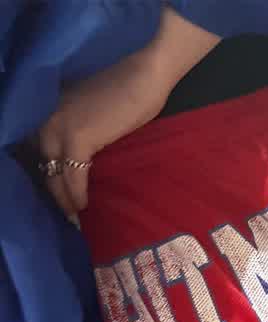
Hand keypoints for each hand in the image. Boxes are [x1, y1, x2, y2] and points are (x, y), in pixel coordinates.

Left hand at [38, 50, 170, 217]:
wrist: (143, 78)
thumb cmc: (128, 92)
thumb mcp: (95, 113)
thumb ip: (84, 129)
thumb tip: (87, 158)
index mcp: (51, 110)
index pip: (43, 151)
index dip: (52, 175)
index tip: (62, 197)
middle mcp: (47, 118)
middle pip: (45, 165)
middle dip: (55, 192)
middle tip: (67, 214)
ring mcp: (59, 127)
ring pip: (55, 173)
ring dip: (64, 198)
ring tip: (75, 216)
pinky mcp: (77, 138)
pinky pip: (73, 175)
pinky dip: (77, 193)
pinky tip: (83, 207)